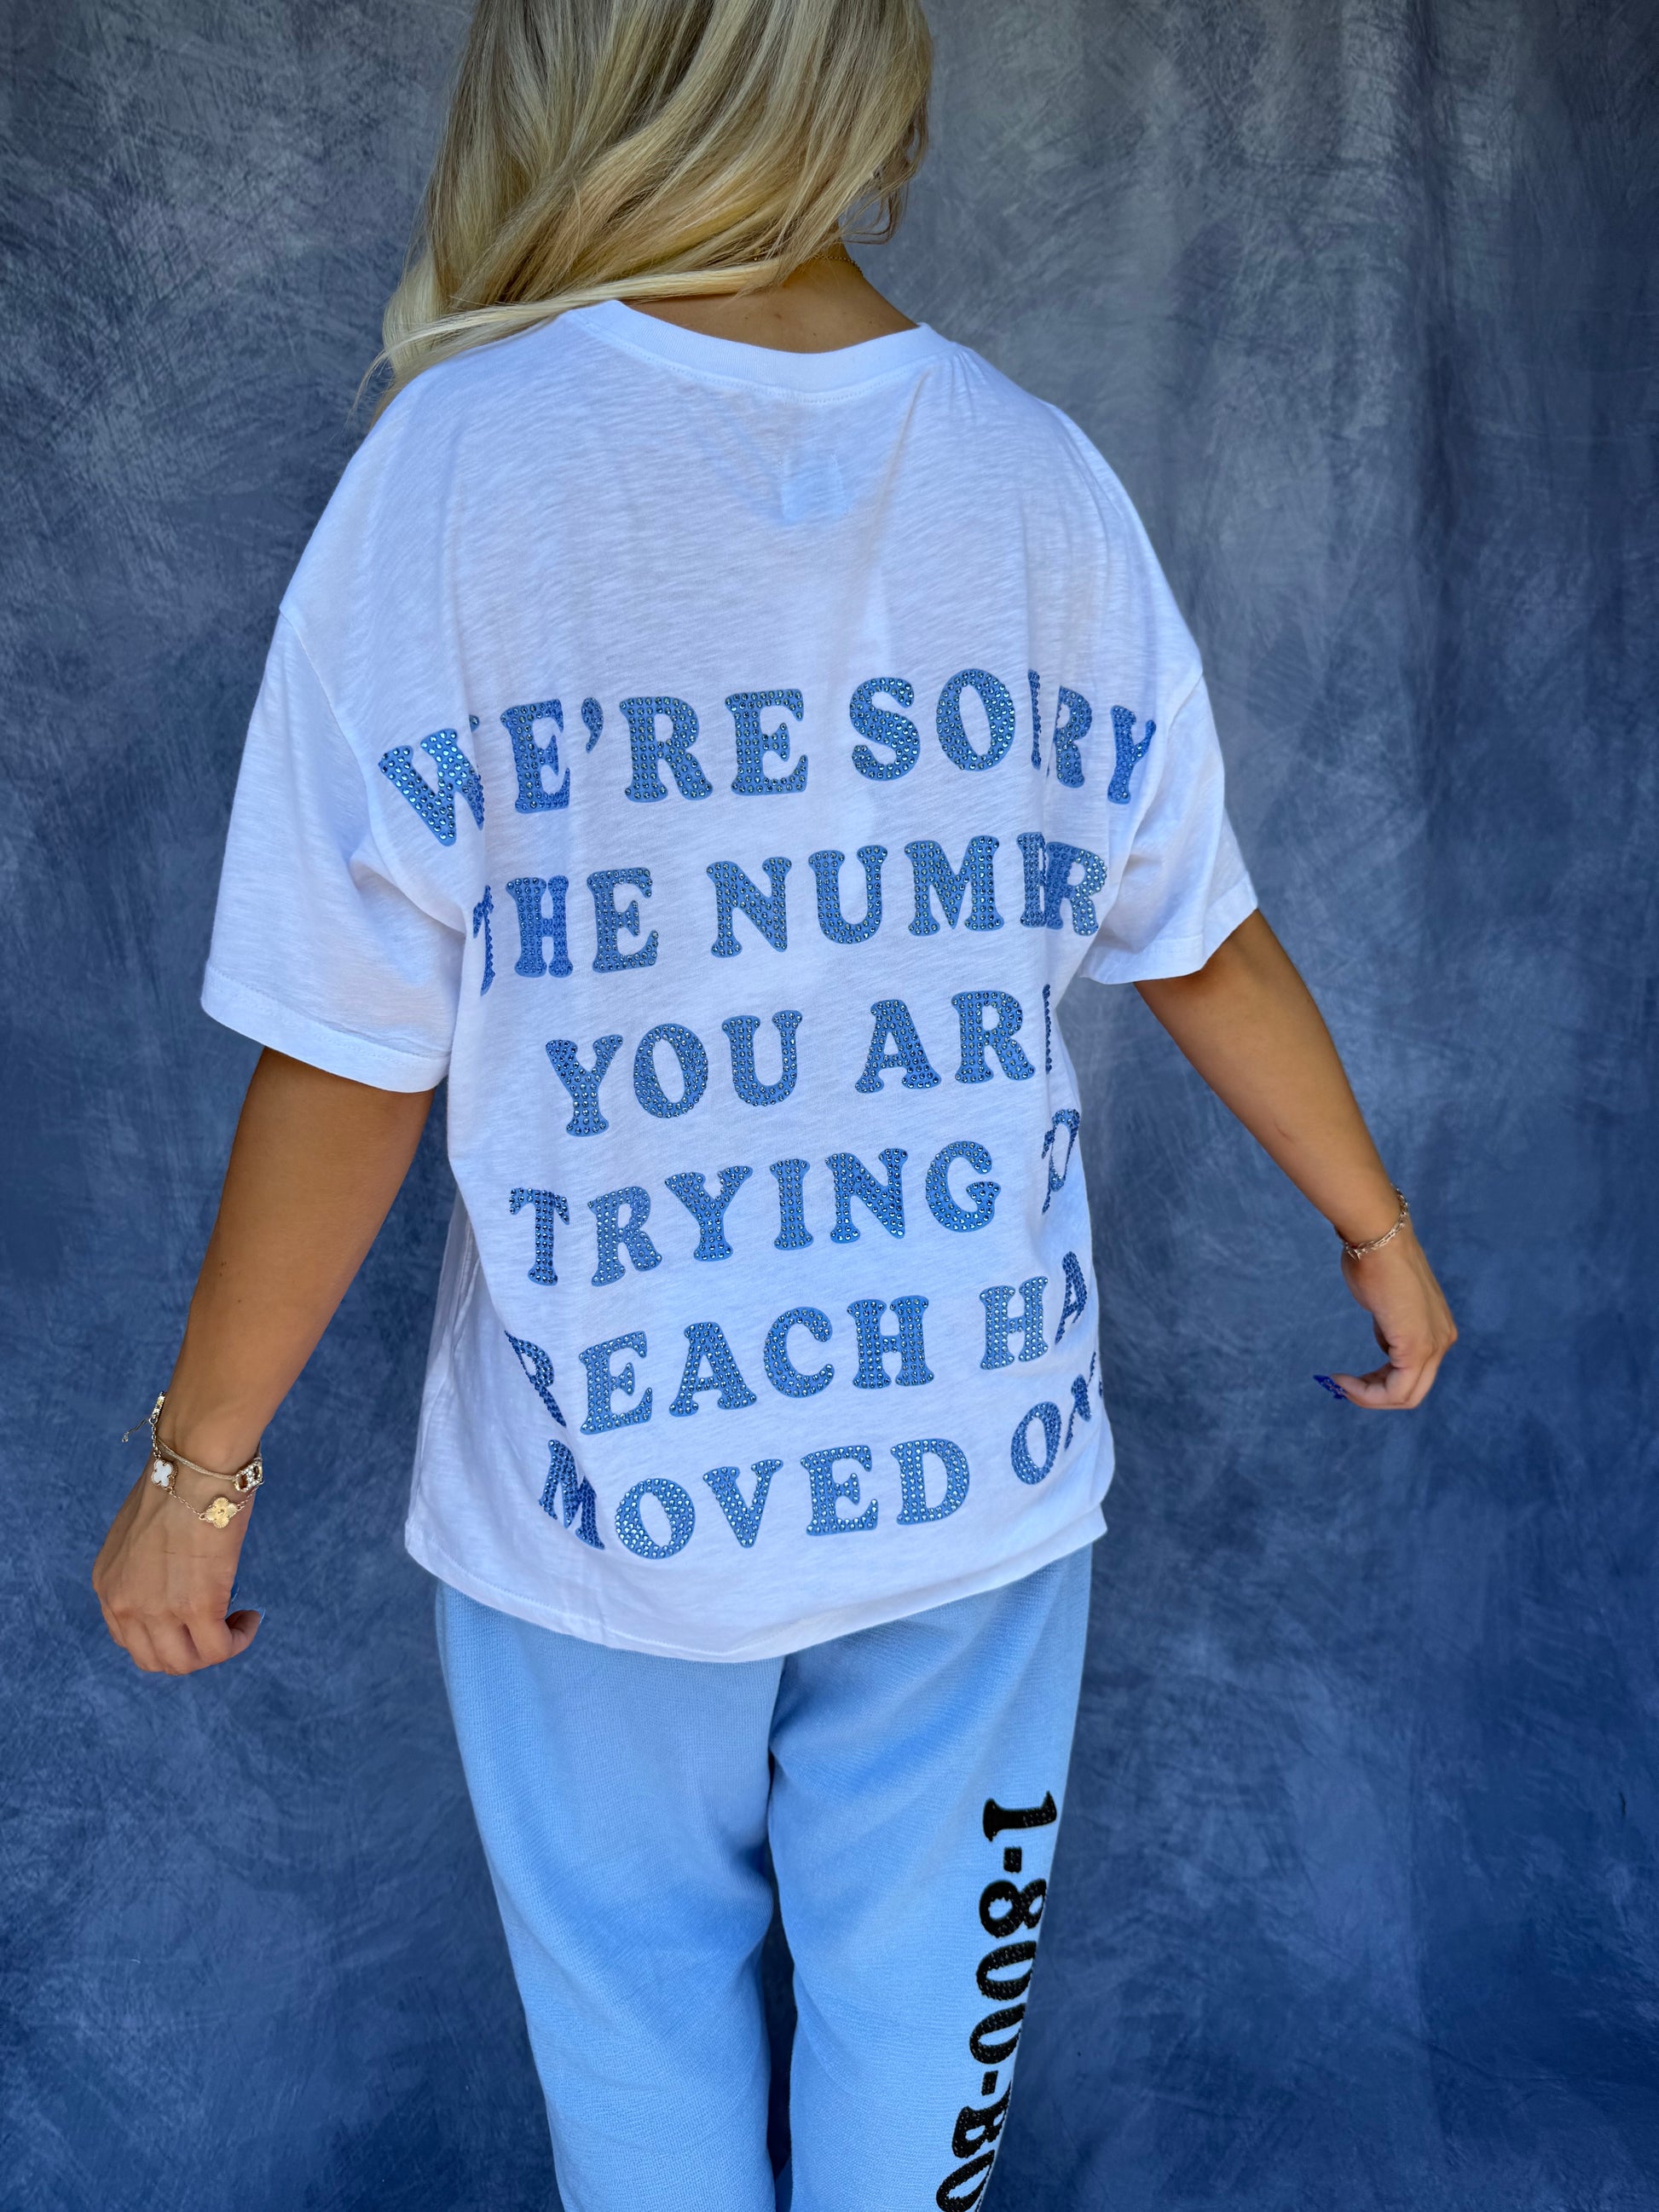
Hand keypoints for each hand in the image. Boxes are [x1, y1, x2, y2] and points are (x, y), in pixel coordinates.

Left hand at [93, 1466, 261, 1674]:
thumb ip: (147, 1563)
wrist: (195, 1466)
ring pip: (186, 1662)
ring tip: (236, 1623)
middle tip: (216, 1626)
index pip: (128, 1638)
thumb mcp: (140, 1531)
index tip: (189, 1619)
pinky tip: (250, 1618)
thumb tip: (177, 1573)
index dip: (164, 1636)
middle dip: (189, 1650)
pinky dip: (238, 1639)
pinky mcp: (198, 1607)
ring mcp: (158, 1610)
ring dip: (215, 1650)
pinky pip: (220, 1647)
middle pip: (155, 1659)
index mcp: (107, 1584)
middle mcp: (124, 1604)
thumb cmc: (177, 1481)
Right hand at [1327, 1224, 1456, 1408]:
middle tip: (1343, 1386)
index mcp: (1439, 1330)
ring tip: (1342, 1384)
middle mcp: (1443, 1342)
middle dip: (1374, 1395)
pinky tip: (1343, 1380)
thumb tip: (1387, 1341)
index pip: (1414, 1375)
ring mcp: (1433, 1346)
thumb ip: (1391, 1327)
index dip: (1379, 1383)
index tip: (1350, 1376)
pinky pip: (1394, 1390)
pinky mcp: (1417, 1348)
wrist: (1379, 1239)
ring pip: (1404, 1396)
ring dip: (1368, 1396)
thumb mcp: (1387, 1305)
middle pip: (1412, 1393)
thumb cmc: (1376, 1262)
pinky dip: (1366, 1392)